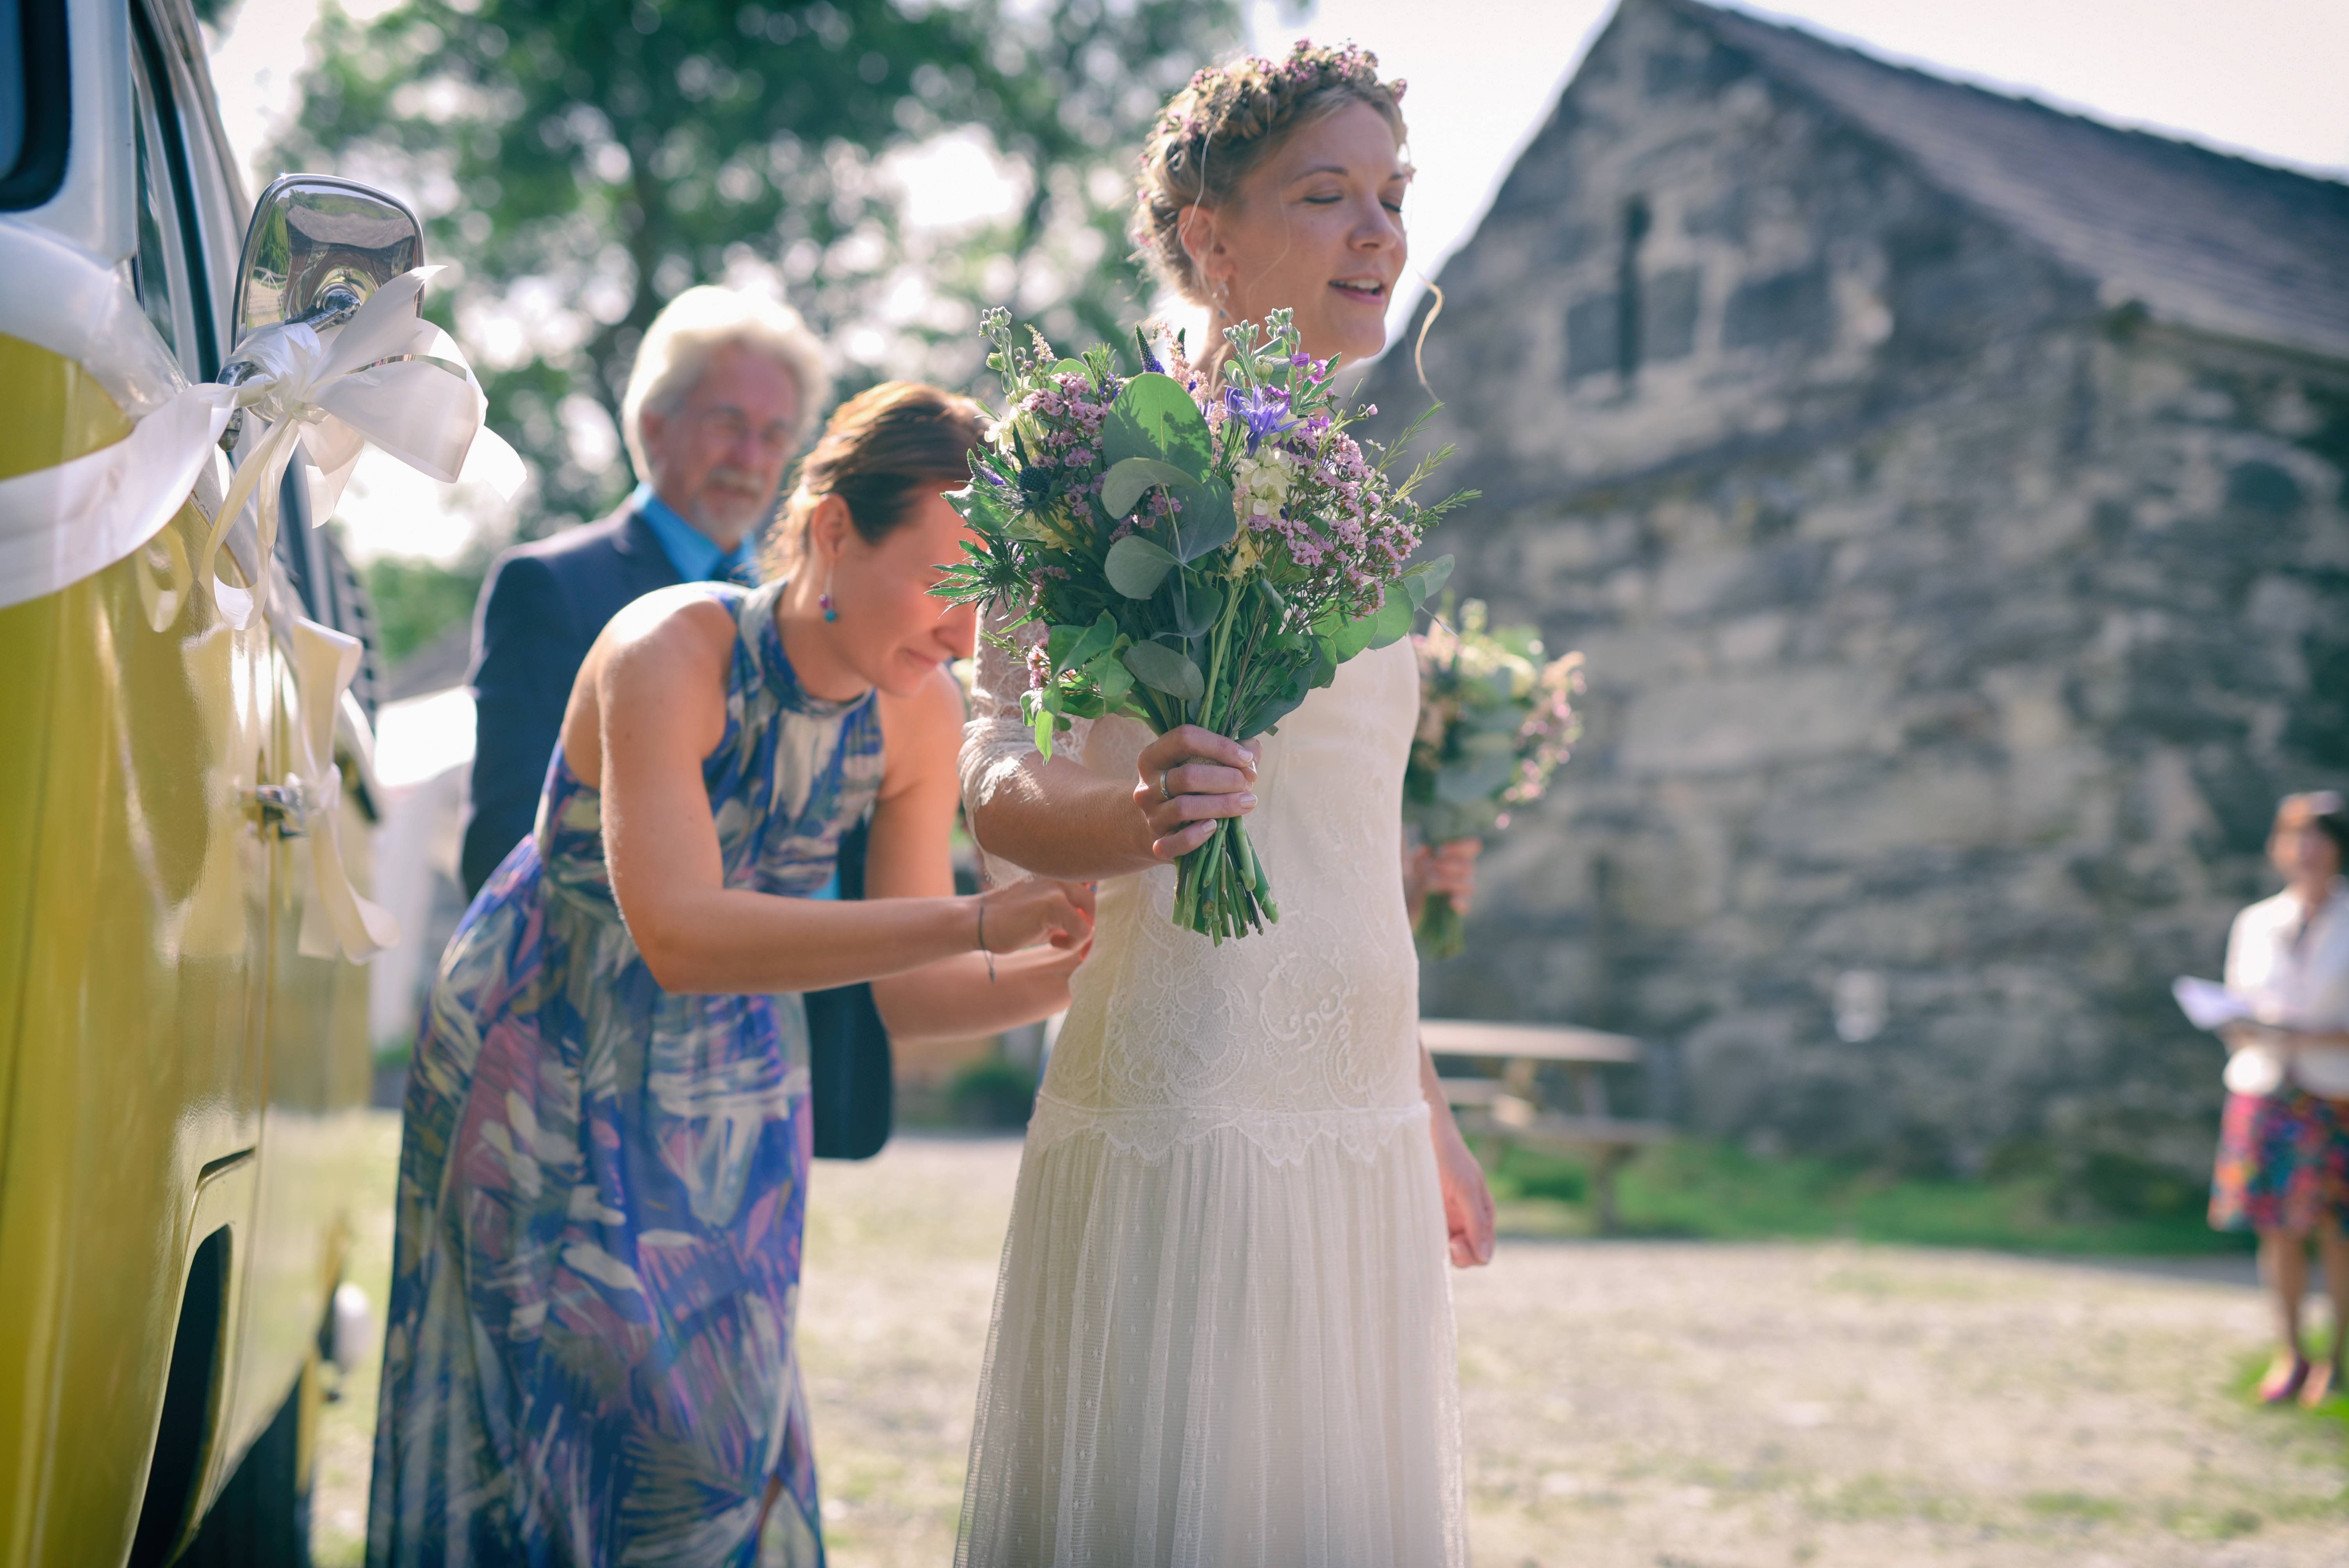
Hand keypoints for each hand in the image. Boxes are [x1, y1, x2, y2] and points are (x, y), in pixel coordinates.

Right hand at [977, 878, 1095, 953]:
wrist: (978, 921)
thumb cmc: (1010, 922)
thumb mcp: (1045, 914)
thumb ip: (1068, 914)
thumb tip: (1092, 926)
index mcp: (1056, 874)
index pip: (1089, 888)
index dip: (1087, 914)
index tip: (1074, 934)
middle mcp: (1059, 875)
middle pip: (1093, 900)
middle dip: (1088, 924)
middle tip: (1072, 942)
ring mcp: (1056, 887)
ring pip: (1091, 912)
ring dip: (1080, 933)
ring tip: (1058, 941)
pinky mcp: (1053, 903)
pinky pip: (1083, 928)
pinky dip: (1073, 943)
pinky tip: (1053, 943)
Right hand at [1133, 726, 1260, 861]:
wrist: (1160, 825)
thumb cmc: (1190, 788)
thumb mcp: (1203, 763)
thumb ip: (1231, 751)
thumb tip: (1251, 753)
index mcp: (1154, 756)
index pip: (1184, 738)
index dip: (1220, 746)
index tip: (1246, 759)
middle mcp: (1147, 785)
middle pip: (1187, 776)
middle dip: (1226, 778)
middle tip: (1249, 784)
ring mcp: (1151, 816)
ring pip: (1184, 808)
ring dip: (1222, 805)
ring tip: (1248, 802)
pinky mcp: (1157, 843)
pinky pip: (1177, 842)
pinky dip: (1198, 835)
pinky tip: (1215, 827)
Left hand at [1404, 838, 1480, 922]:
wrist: (1405, 900)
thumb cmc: (1412, 875)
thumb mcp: (1411, 862)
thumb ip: (1419, 853)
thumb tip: (1425, 849)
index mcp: (1455, 856)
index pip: (1471, 847)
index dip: (1462, 847)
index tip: (1440, 850)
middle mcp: (1462, 872)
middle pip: (1469, 867)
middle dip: (1448, 865)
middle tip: (1430, 866)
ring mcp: (1460, 890)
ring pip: (1468, 885)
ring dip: (1449, 882)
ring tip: (1429, 881)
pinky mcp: (1456, 906)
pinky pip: (1465, 905)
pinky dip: (1460, 903)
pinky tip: (1452, 903)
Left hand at [1432, 1116, 1495, 1267]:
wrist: (1423, 1135)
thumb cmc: (1450, 1158)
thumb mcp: (1467, 1188)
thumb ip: (1477, 1222)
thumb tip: (1485, 1258)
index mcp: (1482, 1215)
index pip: (1483, 1251)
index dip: (1471, 1254)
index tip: (1455, 1243)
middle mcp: (1466, 1221)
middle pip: (1467, 1256)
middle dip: (1458, 1255)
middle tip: (1446, 1242)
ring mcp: (1447, 1219)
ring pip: (1448, 1250)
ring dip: (1441, 1249)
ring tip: (1429, 1232)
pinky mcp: (1427, 1215)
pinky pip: (1431, 1238)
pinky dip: (1426, 1240)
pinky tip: (1418, 1231)